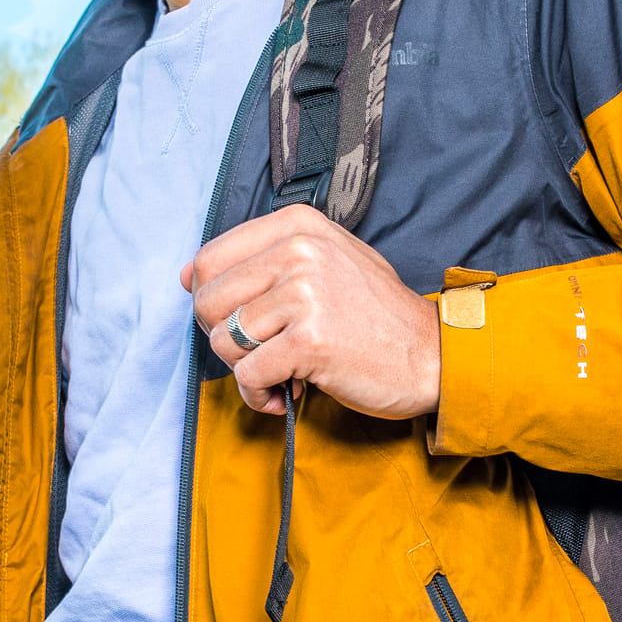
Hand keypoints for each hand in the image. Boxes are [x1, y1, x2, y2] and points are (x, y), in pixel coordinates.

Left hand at [183, 205, 440, 418]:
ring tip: (281, 370)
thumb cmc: (375, 315)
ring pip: (224, 341)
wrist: (432, 355)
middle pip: (208, 302)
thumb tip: (190, 275)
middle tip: (262, 351)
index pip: (209, 260)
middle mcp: (299, 252)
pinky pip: (248, 375)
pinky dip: (259, 395)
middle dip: (225, 337)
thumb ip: (266, 259)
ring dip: (246, 369)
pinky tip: (285, 394)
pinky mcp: (309, 341)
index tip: (238, 320)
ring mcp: (305, 294)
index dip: (211, 300)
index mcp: (298, 227)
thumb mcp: (328, 260)